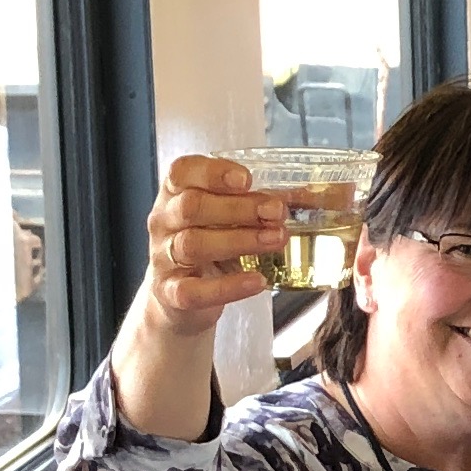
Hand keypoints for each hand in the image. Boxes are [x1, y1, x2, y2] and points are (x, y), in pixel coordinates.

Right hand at [139, 156, 291, 331]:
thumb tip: (306, 198)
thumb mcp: (225, 218)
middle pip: (192, 206)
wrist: (178, 298)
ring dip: (239, 240)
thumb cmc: (208, 245)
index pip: (182, 172)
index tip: (246, 180)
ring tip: (275, 240)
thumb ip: (257, 204)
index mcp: (174, 194)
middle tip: (276, 212)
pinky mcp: (170, 293)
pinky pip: (194, 290)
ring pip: (193, 244)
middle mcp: (163, 222)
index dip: (213, 173)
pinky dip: (228, 287)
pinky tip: (257, 281)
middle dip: (238, 207)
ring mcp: (163, 258)